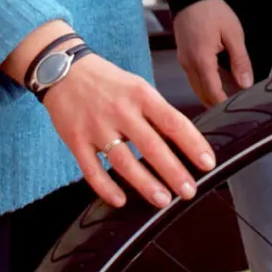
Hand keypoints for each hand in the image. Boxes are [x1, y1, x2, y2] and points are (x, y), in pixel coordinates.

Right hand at [41, 55, 216, 211]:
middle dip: (173, 172)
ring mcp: (97, 127)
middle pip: (152, 146)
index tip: (207, 162)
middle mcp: (121, 111)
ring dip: (145, 183)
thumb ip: (156, 112)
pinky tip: (120, 200)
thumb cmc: (108, 81)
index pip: (173, 122)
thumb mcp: (137, 87)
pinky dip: (106, 188)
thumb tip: (181, 140)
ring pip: (124, 161)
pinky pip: (92, 170)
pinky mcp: (76, 140)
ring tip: (163, 200)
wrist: (64, 70)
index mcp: (141, 95)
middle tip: (189, 191)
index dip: (193, 144)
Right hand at [174, 0, 253, 107]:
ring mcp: (183, 62)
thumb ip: (240, 61)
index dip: (226, 104)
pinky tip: (219, 83)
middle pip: (202, 95)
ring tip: (231, 97)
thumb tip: (246, 85)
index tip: (240, 110)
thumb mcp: (233, 33)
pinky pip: (194, 78)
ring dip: (212, 95)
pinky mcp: (183, 57)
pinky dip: (206, 85)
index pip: (213, 93)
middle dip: (218, 103)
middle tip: (237, 106)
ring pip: (197, 88)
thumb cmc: (213, 11)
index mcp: (201, 61)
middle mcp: (188, 65)